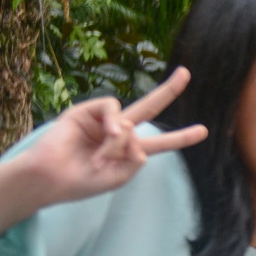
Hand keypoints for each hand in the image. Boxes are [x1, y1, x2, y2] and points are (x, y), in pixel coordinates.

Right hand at [0, 68, 207, 239]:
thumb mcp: (118, 176)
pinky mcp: (87, 110)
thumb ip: (135, 157)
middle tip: (187, 73)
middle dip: (169, 90)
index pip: (160, 143)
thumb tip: (133, 131)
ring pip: (130, 120)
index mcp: (129, 152)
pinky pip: (114, 110)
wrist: (51, 177)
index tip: (204, 131)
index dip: (181, 137)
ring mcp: (102, 120)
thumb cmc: (83, 181)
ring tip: (101, 159)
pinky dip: (113, 125)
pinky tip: (105, 137)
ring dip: (119, 143)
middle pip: (149, 108)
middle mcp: (118, 132)